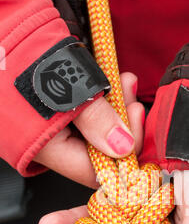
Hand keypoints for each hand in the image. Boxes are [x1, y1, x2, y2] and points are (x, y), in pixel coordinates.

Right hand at [34, 72, 143, 187]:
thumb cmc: (18, 52)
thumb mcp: (66, 85)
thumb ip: (94, 119)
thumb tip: (121, 147)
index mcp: (45, 149)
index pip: (95, 171)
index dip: (123, 152)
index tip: (135, 119)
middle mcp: (47, 146)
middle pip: (99, 152)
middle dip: (122, 125)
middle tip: (130, 95)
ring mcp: (50, 129)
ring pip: (95, 133)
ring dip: (115, 108)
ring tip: (122, 81)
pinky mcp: (54, 113)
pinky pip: (85, 116)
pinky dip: (101, 100)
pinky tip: (111, 81)